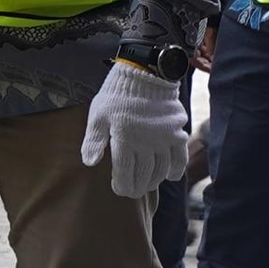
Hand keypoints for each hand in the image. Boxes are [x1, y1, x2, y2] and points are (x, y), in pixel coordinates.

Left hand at [81, 60, 191, 200]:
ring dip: (154, 180)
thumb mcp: (97, 116)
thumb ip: (93, 140)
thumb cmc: (116, 96)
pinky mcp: (177, 133)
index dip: (122, 185)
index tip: (119, 190)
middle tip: (132, 192)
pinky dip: (176, 170)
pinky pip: (180, 157)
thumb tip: (89, 164)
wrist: (145, 75)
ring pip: (161, 169)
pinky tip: (170, 177)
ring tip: (146, 184)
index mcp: (124, 139)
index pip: (125, 173)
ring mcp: (164, 139)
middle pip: (143, 175)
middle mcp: (146, 143)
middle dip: (137, 187)